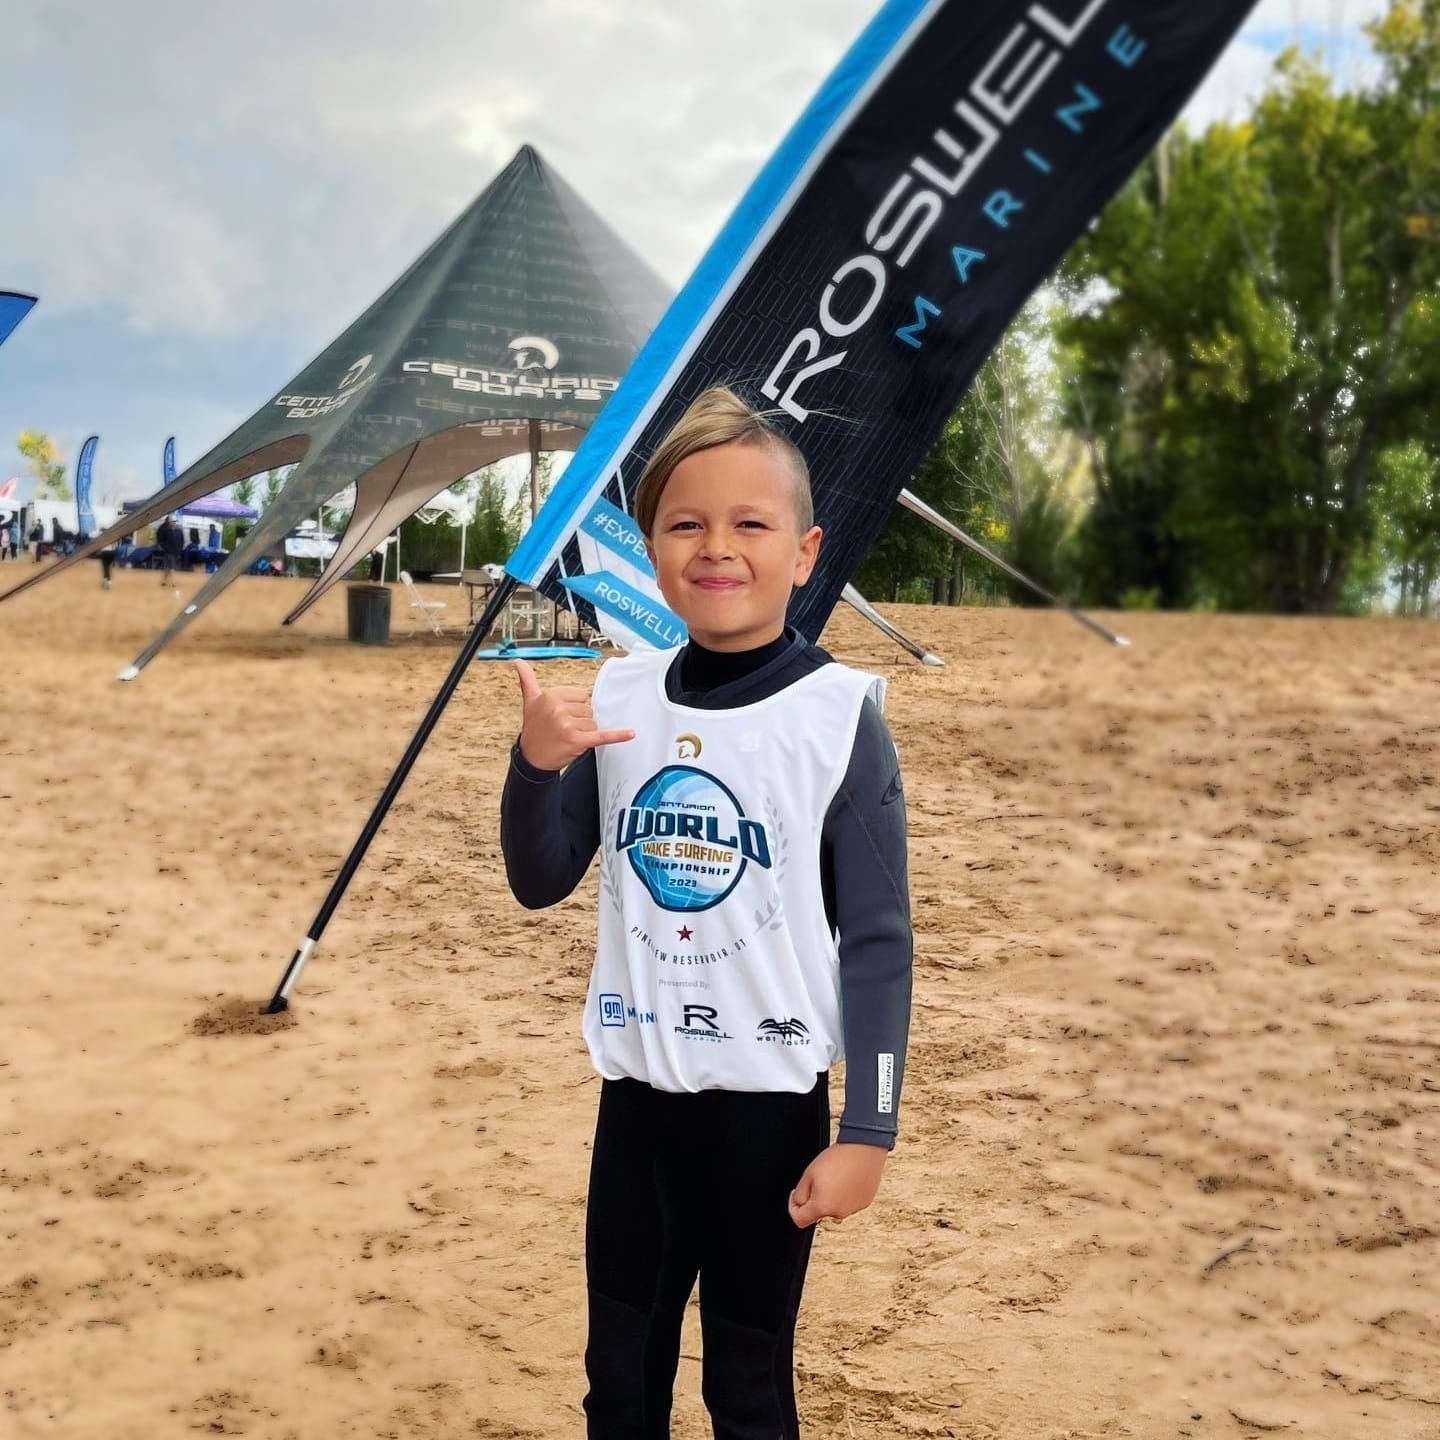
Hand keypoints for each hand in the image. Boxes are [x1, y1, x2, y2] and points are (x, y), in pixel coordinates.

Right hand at [514, 659, 634, 770]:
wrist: (531, 758)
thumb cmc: (533, 729)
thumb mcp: (529, 701)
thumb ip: (527, 680)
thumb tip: (517, 662)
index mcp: (552, 695)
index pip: (582, 696)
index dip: (575, 708)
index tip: (561, 716)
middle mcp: (559, 708)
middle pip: (589, 710)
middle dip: (580, 721)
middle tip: (563, 729)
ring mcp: (568, 725)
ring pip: (593, 724)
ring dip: (585, 733)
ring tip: (567, 737)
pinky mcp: (577, 740)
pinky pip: (602, 736)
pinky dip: (617, 735)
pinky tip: (630, 733)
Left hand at [787, 1143, 888, 1228]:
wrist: (863, 1149)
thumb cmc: (838, 1159)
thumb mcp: (808, 1174)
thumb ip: (799, 1194)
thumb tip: (799, 1204)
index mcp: (822, 1207)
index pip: (800, 1220)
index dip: (793, 1207)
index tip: (796, 1195)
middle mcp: (838, 1213)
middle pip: (819, 1211)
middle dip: (815, 1198)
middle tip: (820, 1178)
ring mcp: (853, 1209)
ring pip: (835, 1206)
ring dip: (831, 1196)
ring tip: (836, 1175)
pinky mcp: (864, 1203)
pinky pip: (849, 1202)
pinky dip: (845, 1194)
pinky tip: (847, 1178)